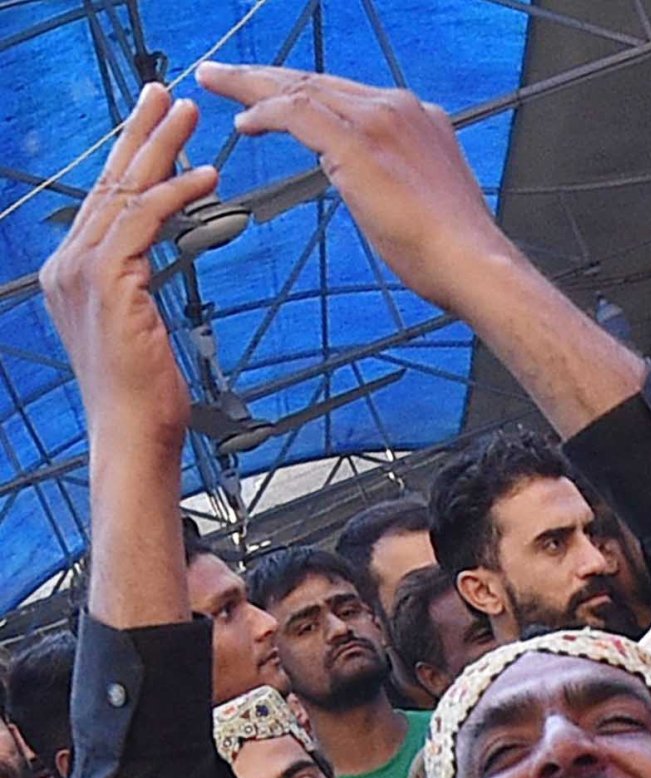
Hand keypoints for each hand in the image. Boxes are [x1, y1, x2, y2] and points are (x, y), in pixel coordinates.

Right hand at [40, 87, 216, 465]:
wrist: (134, 434)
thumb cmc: (147, 393)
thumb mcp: (139, 325)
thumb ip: (137, 285)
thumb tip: (152, 261)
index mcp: (74, 270)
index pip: (104, 199)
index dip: (131, 157)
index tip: (156, 124)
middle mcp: (69, 262)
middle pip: (108, 181)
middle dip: (140, 133)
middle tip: (167, 94)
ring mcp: (82, 270)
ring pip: (124, 192)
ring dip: (161, 150)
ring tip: (189, 117)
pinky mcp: (107, 281)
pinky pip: (143, 222)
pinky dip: (175, 195)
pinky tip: (205, 178)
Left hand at [197, 64, 527, 310]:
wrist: (475, 266)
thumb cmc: (453, 250)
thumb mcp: (424, 196)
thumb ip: (396, 176)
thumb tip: (374, 186)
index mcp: (419, 119)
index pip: (345, 93)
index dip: (302, 90)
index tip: (272, 93)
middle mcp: (399, 108)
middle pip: (316, 81)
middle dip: (265, 76)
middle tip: (224, 74)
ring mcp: (379, 121)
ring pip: (300, 87)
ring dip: (251, 85)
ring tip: (216, 82)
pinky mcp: (357, 142)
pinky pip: (295, 113)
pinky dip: (264, 113)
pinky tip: (243, 122)